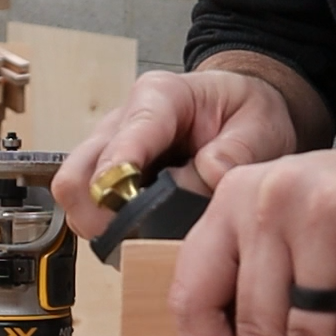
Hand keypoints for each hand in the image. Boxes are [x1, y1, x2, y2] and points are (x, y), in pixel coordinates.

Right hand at [51, 69, 300, 240]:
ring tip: (144, 238)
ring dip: (101, 225)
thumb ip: (237, 151)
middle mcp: (121, 123)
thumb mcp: (260, 124)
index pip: (125, 136)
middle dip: (99, 213)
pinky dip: (109, 231)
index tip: (123, 201)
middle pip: (78, 175)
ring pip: (75, 198)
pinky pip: (88, 212)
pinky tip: (143, 236)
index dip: (119, 171)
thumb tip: (206, 176)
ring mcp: (107, 153)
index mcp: (159, 97)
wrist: (238, 114)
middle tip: (137, 235)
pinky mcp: (106, 180)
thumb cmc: (244, 114)